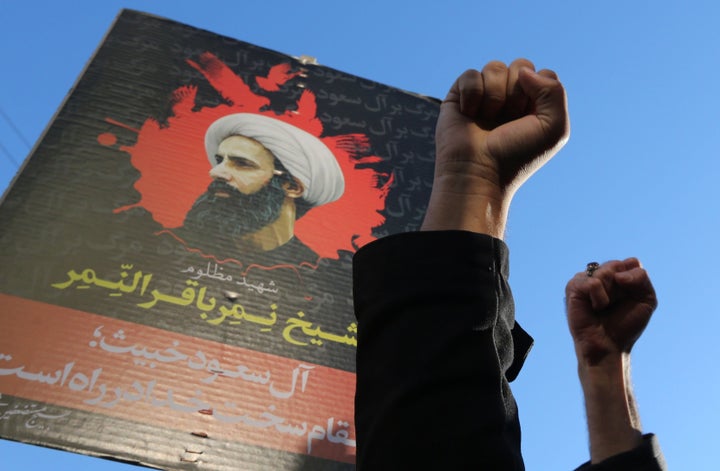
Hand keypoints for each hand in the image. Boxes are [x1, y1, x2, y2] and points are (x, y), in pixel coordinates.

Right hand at [423, 59, 568, 236]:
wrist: (478, 173)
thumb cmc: (516, 155)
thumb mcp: (554, 128)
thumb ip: (554, 90)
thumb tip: (523, 72)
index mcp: (534, 105)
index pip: (544, 74)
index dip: (539, 93)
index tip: (529, 121)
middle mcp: (510, 98)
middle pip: (521, 65)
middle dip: (516, 93)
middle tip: (508, 120)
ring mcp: (484, 96)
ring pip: (495, 67)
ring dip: (494, 96)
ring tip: (487, 120)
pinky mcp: (459, 96)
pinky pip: (470, 74)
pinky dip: (472, 95)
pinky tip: (469, 114)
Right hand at [565, 258, 657, 364]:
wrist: (609, 346)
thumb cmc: (625, 325)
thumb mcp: (646, 299)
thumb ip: (641, 277)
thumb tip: (618, 275)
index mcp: (618, 276)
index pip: (631, 263)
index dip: (633, 279)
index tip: (632, 297)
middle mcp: (601, 276)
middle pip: (616, 265)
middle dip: (621, 287)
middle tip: (615, 305)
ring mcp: (585, 280)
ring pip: (604, 271)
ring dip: (610, 293)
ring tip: (603, 307)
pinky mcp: (573, 288)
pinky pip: (592, 282)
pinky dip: (598, 297)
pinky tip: (594, 308)